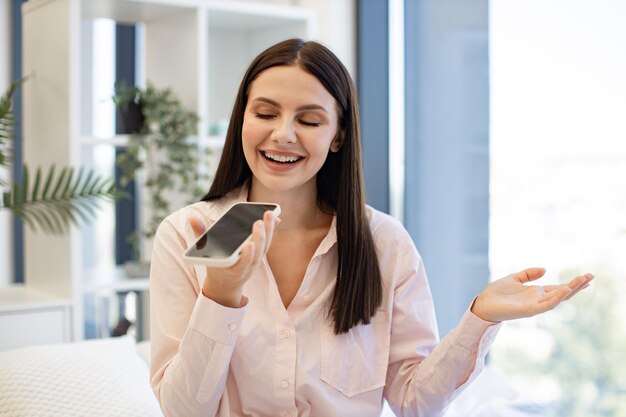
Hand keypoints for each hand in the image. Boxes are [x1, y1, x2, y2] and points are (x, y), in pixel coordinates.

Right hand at [189, 211, 277, 307]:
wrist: (226, 283)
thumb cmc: (215, 264)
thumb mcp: (204, 253)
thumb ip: (200, 234)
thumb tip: (192, 218)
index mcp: (230, 268)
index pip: (241, 264)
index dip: (246, 256)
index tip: (249, 245)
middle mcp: (245, 267)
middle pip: (256, 253)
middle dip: (258, 238)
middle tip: (258, 222)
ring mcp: (254, 262)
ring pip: (264, 248)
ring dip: (267, 232)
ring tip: (268, 214)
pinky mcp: (260, 256)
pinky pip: (267, 244)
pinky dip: (270, 231)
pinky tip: (274, 218)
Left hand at [471, 267, 593, 321]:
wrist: (483, 303)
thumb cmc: (497, 293)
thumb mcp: (514, 278)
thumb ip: (529, 274)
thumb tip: (545, 269)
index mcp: (536, 292)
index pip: (558, 288)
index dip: (572, 283)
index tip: (587, 277)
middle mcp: (538, 299)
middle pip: (562, 293)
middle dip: (576, 286)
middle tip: (591, 277)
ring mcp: (535, 305)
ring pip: (557, 298)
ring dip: (570, 290)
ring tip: (582, 281)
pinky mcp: (529, 310)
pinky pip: (546, 305)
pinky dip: (556, 298)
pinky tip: (564, 290)